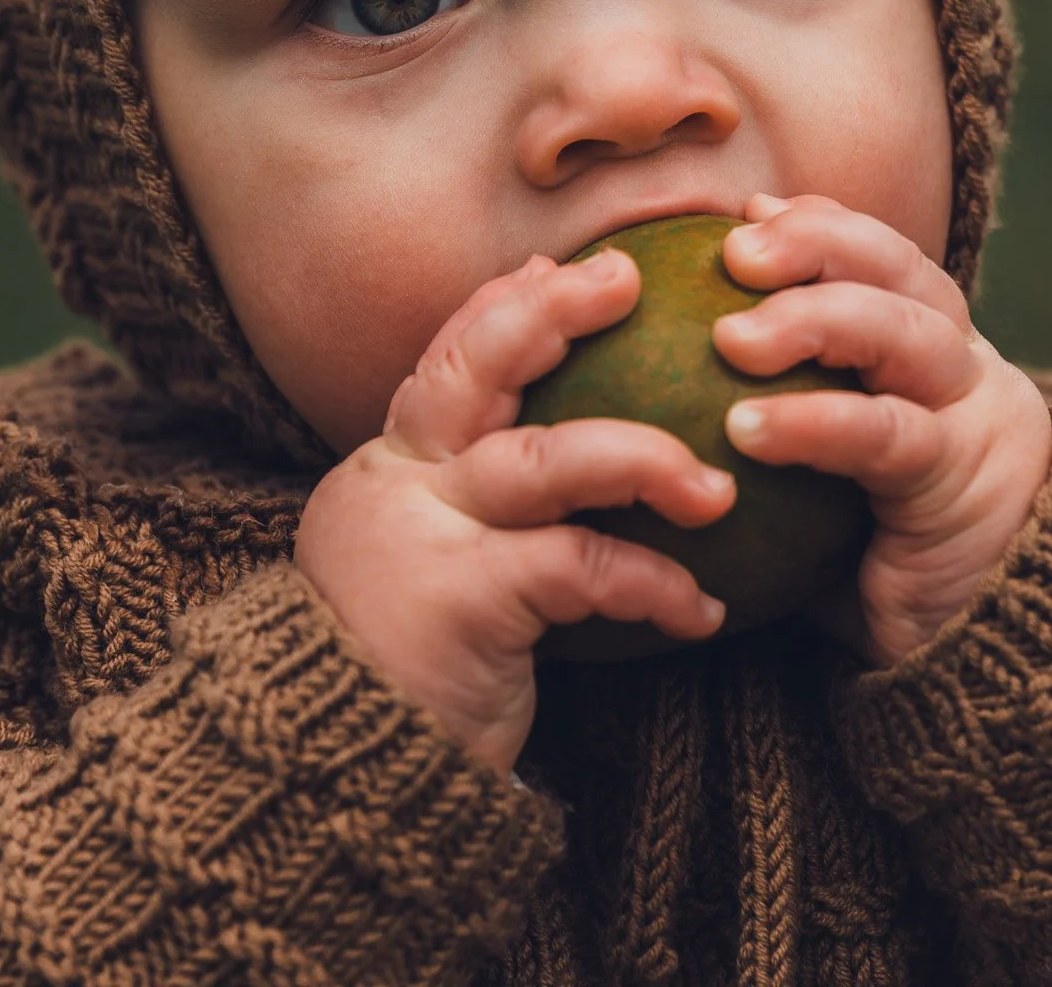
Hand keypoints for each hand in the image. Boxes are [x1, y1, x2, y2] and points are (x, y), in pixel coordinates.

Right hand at [294, 250, 733, 776]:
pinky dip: (653, 583)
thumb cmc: (409, 676)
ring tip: (717, 489)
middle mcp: (395, 485)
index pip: (448, 360)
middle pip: (475, 365)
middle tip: (626, 279)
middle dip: (553, 311)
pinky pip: (582, 566)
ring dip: (646, 458)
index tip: (567, 267)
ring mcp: (423, 537)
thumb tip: (582, 464)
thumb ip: (485, 516)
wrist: (333, 783)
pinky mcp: (462, 602)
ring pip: (547, 457)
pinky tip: (704, 611)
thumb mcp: (435, 572)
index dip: (507, 305)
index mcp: (388, 470)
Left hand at [713, 194, 1051, 667]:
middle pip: (899, 269)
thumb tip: (650, 397)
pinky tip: (746, 427)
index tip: (745, 211)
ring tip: (732, 338)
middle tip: (733, 249)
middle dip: (817, 244)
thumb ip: (770, 426)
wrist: (989, 652)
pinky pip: (885, 434)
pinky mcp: (962, 480)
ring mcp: (972, 415)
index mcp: (932, 351)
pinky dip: (814, 421)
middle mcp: (962, 365)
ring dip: (814, 317)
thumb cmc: (882, 562)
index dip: (819, 225)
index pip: (882, 259)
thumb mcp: (825, 481)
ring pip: (904, 330)